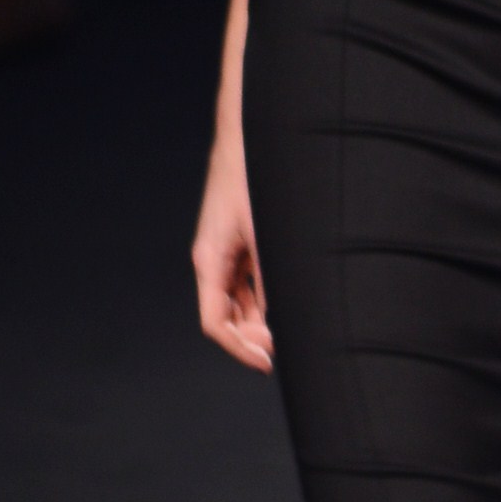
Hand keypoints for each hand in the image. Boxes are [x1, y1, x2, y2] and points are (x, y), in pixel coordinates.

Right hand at [192, 136, 272, 369]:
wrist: (247, 138)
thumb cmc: (252, 179)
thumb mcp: (266, 235)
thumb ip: (269, 278)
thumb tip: (280, 319)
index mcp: (209, 261)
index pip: (215, 323)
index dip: (239, 349)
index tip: (267, 363)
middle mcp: (212, 262)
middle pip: (226, 317)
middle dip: (252, 337)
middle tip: (285, 348)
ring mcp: (225, 253)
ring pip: (238, 302)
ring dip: (260, 320)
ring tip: (291, 331)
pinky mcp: (239, 244)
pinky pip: (247, 283)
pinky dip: (264, 300)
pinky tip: (287, 305)